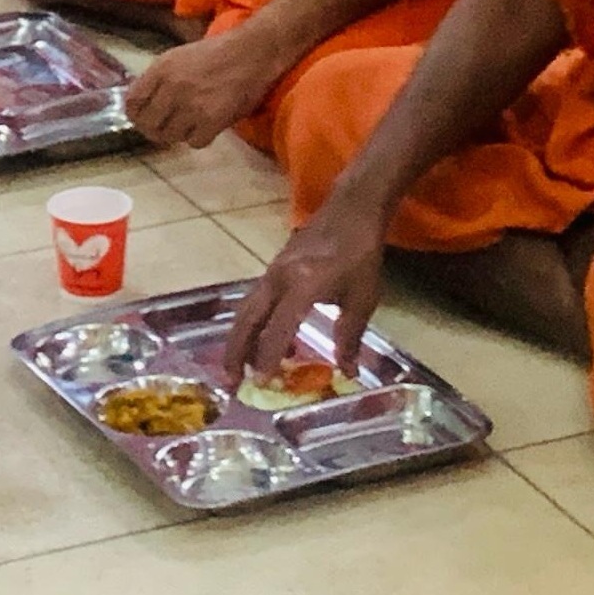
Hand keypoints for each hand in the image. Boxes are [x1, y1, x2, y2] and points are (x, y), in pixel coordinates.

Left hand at [124, 31, 290, 148]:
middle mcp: (172, 87)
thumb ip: (159, 79)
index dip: (136, 116)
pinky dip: (201, 138)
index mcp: (161, 69)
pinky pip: (195, 142)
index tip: (145, 120)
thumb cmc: (218, 53)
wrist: (254, 51)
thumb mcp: (179, 57)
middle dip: (156, 130)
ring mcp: (191, 105)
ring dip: (180, 134)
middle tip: (168, 129)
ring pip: (170, 136)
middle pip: (148, 125)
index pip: (132, 103)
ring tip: (192, 123)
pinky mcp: (212, 119)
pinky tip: (209, 125)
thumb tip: (144, 105)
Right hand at [220, 198, 387, 384]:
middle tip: (230, 382)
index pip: (277, 330)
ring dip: (240, 340)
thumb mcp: (363, 299)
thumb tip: (347, 372)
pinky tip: (268, 341)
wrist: (351, 210)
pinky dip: (254, 324)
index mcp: (302, 286)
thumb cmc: (361, 255)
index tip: (259, 384)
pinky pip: (256, 301)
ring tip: (240, 369)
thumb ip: (350, 337)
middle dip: (236, 352)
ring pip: (247, 310)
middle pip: (247, 320)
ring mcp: (272, 271)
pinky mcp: (273, 269)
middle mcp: (279, 279)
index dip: (267, 359)